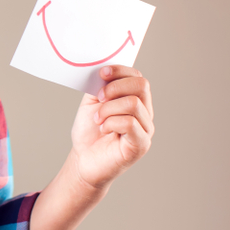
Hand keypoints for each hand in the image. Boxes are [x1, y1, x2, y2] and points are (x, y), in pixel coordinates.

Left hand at [68, 65, 154, 189]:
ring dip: (108, 109)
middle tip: (99, 99)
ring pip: (134, 103)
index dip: (120, 71)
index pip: (138, 77)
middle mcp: (145, 114)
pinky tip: (103, 129)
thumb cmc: (89, 133)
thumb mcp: (92, 102)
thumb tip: (103, 69)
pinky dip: (111, 122)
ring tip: (97, 119)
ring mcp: (146, 130)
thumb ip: (99, 86)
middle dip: (115, 87)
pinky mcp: (141, 145)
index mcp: (135, 101)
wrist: (83, 160)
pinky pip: (130, 123)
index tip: (101, 73)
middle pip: (142, 85)